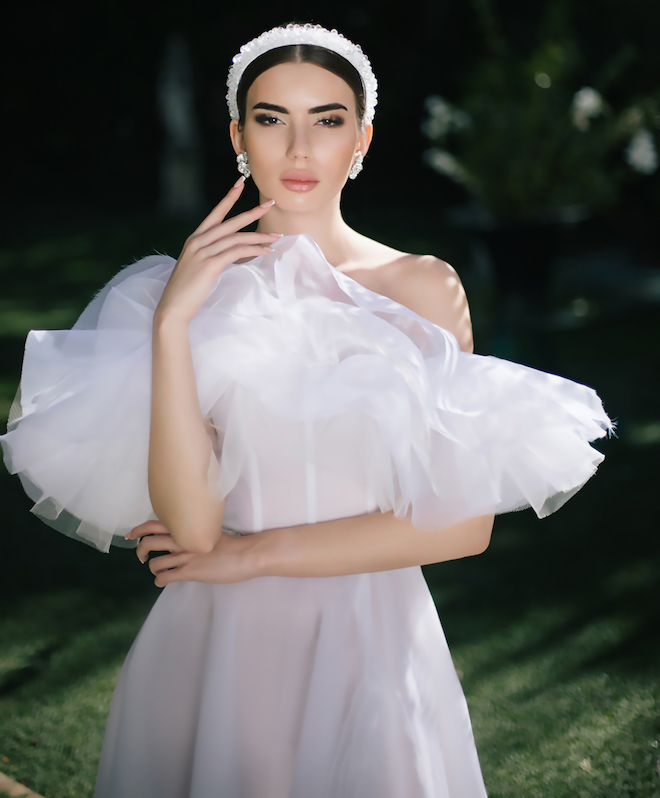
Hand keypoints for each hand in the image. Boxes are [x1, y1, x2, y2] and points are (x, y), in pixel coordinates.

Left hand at [125, 520, 258, 586]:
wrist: (245, 555)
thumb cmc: (232, 544)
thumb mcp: (210, 530)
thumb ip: (194, 531)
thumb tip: (183, 534)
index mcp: (187, 527)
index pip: (154, 525)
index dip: (138, 530)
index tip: (131, 535)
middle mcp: (182, 540)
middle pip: (148, 543)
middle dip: (140, 551)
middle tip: (141, 556)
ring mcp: (184, 556)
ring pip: (154, 563)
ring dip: (154, 569)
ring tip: (160, 571)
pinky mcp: (189, 572)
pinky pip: (164, 577)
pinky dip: (160, 580)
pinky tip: (165, 580)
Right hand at [155, 178, 279, 324]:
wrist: (173, 307)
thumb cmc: (187, 291)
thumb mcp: (198, 266)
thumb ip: (213, 254)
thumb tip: (234, 252)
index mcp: (195, 238)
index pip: (215, 213)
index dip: (228, 197)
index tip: (240, 182)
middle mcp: (198, 241)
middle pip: (230, 222)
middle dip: (252, 212)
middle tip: (270, 204)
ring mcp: (203, 252)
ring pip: (237, 238)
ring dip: (259, 237)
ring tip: (276, 237)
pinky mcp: (209, 264)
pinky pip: (237, 252)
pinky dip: (254, 250)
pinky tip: (266, 251)